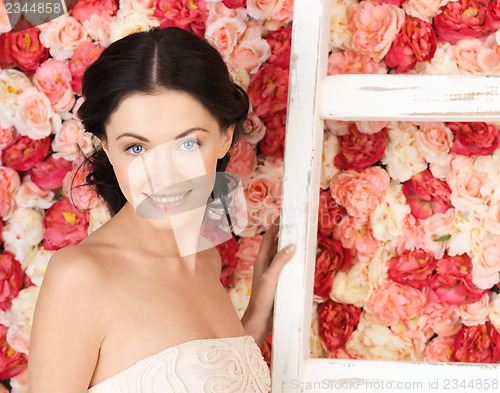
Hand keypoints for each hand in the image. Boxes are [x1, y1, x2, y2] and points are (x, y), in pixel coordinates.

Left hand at [240, 215, 295, 347]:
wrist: (259, 323)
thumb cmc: (261, 301)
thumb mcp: (270, 278)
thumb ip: (279, 261)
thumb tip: (291, 245)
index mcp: (261, 261)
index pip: (268, 239)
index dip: (275, 226)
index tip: (284, 215)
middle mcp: (266, 266)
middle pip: (276, 245)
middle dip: (285, 234)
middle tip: (297, 224)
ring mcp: (273, 275)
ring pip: (283, 256)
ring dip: (291, 247)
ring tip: (303, 239)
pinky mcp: (279, 284)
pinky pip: (288, 268)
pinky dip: (296, 262)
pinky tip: (305, 262)